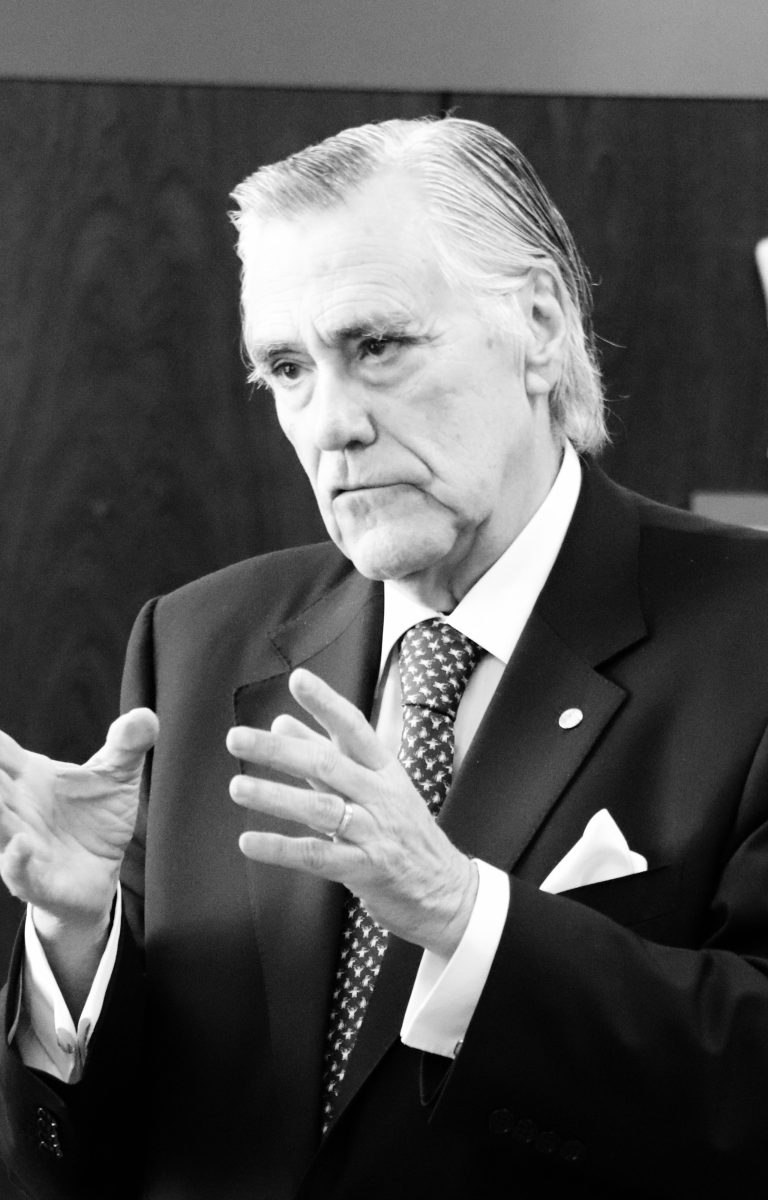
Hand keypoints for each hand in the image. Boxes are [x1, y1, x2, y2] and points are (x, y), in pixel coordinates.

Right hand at [0, 709, 157, 927]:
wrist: (103, 871)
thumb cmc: (99, 817)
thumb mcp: (118, 776)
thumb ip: (128, 744)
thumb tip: (146, 716)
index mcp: (30, 776)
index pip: (3, 752)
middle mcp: (18, 808)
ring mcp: (22, 844)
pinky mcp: (35, 879)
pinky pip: (17, 871)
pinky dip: (16, 859)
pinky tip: (20, 844)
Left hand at [227, 669, 476, 957]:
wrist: (445, 890)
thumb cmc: (405, 832)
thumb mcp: (374, 785)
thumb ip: (326, 753)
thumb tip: (281, 723)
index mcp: (384, 769)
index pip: (354, 728)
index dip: (327, 703)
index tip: (298, 680)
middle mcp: (380, 795)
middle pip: (328, 764)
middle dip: (279, 750)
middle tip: (237, 738)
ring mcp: (373, 833)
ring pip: (320, 809)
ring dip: (275, 797)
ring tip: (238, 787)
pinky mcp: (364, 869)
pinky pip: (317, 855)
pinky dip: (281, 848)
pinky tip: (250, 841)